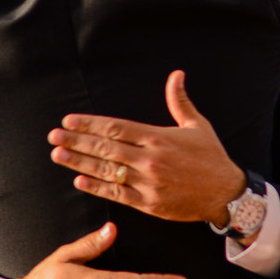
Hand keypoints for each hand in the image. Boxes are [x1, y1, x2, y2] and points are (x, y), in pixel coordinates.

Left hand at [49, 70, 244, 225]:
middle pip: (105, 148)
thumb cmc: (211, 157)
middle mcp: (150, 159)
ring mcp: (148, 182)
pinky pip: (117, 194)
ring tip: (58, 156)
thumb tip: (176, 74)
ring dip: (79, 163)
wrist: (226, 193)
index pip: (116, 128)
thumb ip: (179, 101)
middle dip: (76, 141)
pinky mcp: (149, 203)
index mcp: (158, 137)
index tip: (69, 121)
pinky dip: (97, 187)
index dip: (90, 124)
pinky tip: (79, 180)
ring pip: (106, 171)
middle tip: (54, 137)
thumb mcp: (197, 125)